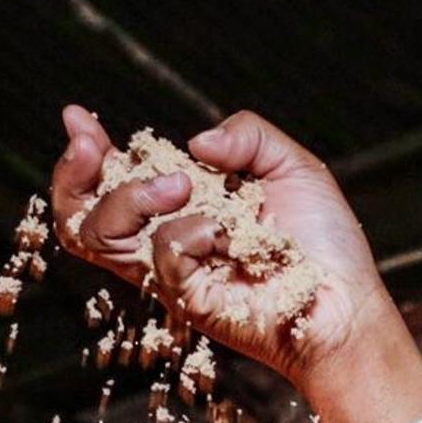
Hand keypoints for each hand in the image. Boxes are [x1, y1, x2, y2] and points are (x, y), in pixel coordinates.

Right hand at [48, 103, 421, 422]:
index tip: (78, 120)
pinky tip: (223, 233)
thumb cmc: (324, 243)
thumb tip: (195, 142)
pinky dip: (189, 232)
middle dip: (73, 174)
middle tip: (92, 145)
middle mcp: (169, 238)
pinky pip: (162, 255)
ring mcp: (174, 272)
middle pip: (82, 216)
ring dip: (129, 195)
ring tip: (179, 183)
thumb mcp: (292, 167)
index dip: (83, 152)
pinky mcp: (188, 299)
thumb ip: (247, 137)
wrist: (348, 302)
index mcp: (182, 205)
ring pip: (101, 234)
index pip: (109, 182)